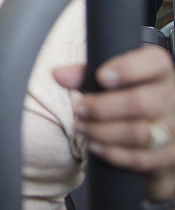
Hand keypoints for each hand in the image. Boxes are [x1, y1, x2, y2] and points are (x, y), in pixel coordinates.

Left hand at [54, 46, 174, 201]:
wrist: (153, 134)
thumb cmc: (127, 97)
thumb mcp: (108, 81)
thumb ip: (84, 74)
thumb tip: (58, 74)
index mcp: (160, 71)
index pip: (154, 61)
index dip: (128, 68)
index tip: (102, 76)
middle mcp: (173, 97)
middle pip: (141, 102)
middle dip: (102, 107)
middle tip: (78, 108)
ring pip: (140, 133)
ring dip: (102, 132)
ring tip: (81, 127)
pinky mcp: (170, 155)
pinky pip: (141, 159)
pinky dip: (113, 154)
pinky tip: (95, 146)